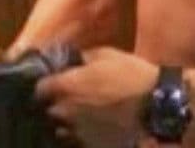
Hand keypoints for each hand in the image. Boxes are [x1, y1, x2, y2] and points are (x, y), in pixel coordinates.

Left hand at [35, 47, 155, 147]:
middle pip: (48, 109)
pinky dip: (81, 131)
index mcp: (67, 86)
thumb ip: (84, 56)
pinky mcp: (89, 143)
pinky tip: (95, 123)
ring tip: (83, 112)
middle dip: (56, 102)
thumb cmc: (133, 75)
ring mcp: (76, 129)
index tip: (55, 81)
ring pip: (61, 126)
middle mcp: (65, 110)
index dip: (46, 83)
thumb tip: (72, 59)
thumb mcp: (110, 55)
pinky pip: (77, 137)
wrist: (155, 106)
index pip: (39, 87)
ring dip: (67, 119)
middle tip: (71, 96)